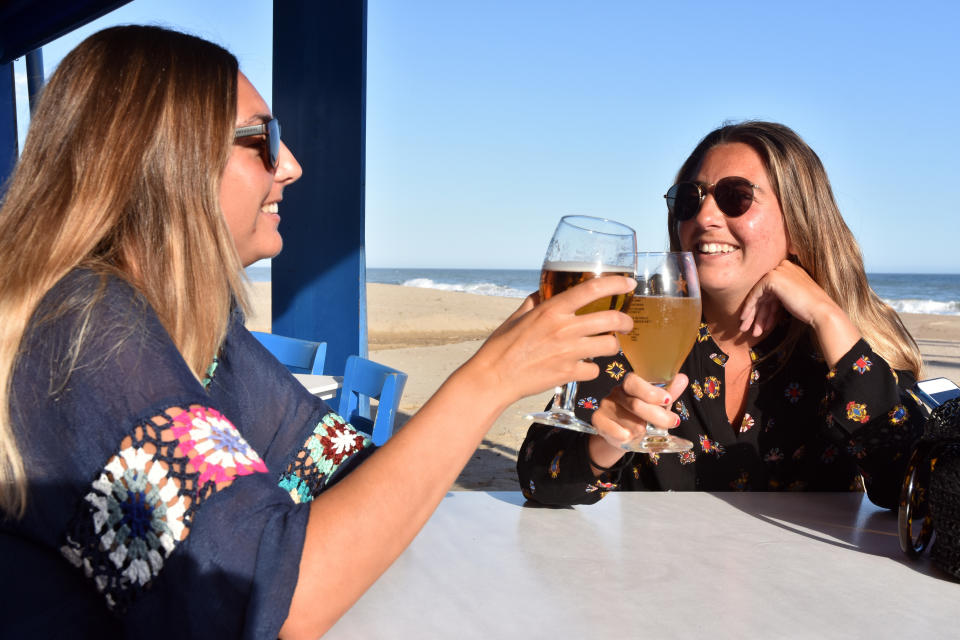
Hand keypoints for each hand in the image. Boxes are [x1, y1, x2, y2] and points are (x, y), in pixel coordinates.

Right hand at [465, 275, 634, 403]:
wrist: (494, 378)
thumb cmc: (501, 346)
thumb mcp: (517, 316)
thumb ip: (534, 302)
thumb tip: (543, 292)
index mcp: (551, 310)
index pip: (592, 289)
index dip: (616, 284)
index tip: (629, 284)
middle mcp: (564, 329)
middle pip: (612, 320)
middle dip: (625, 321)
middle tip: (626, 323)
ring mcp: (568, 353)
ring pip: (609, 346)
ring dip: (612, 346)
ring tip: (606, 346)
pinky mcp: (568, 373)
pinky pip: (594, 370)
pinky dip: (592, 369)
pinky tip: (583, 367)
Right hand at [588, 372, 688, 466]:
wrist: (623, 434)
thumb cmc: (643, 415)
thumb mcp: (658, 404)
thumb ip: (669, 392)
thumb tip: (682, 378)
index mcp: (630, 384)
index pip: (634, 382)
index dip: (650, 392)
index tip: (668, 400)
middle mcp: (616, 392)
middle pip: (635, 404)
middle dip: (657, 416)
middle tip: (672, 423)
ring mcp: (606, 406)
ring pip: (628, 421)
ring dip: (642, 430)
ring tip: (646, 432)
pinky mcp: (598, 420)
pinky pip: (613, 430)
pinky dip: (625, 436)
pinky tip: (629, 436)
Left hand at [739, 259, 859, 365]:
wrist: (821, 311)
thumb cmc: (810, 310)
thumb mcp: (791, 301)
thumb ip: (778, 300)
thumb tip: (761, 309)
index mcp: (792, 271)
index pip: (773, 292)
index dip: (766, 311)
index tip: (761, 325)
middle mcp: (784, 268)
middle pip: (766, 294)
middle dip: (757, 314)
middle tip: (748, 328)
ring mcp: (778, 271)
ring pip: (759, 296)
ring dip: (753, 315)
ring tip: (747, 330)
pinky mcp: (772, 278)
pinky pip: (755, 294)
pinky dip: (749, 307)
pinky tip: (744, 319)